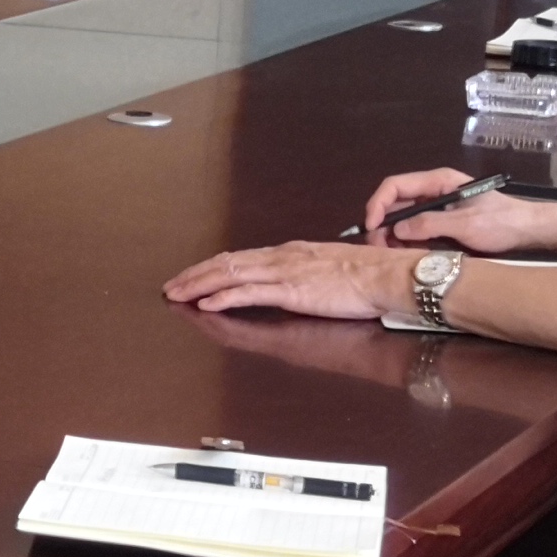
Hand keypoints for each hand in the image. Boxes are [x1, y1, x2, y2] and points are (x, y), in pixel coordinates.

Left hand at [163, 240, 415, 322]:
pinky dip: (224, 297)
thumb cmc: (366, 274)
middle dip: (196, 274)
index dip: (213, 266)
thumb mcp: (328, 266)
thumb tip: (294, 278)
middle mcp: (281, 258)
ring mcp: (284, 273)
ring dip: (200, 285)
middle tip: (172, 286)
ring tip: (178, 295)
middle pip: (227, 263)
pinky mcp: (292, 291)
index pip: (241, 257)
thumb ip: (305, 271)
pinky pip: (250, 293)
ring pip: (231, 275)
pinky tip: (206, 304)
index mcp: (289, 252)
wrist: (384, 275)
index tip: (193, 274)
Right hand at [372, 174, 556, 255]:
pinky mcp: (442, 222)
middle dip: (382, 223)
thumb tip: (396, 228)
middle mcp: (434, 190)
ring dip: (392, 234)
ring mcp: (437, 206)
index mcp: (439, 181)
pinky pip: (416, 228)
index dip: (378, 205)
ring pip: (402, 217)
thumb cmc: (502, 223)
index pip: (395, 186)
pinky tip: (405, 254)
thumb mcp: (466, 225)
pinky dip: (406, 240)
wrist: (529, 231)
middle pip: (395, 202)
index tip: (372, 228)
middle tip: (378, 247)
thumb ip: (430, 224)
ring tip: (390, 253)